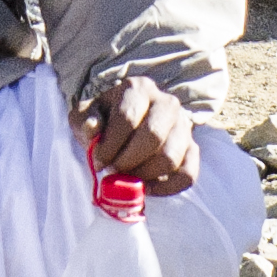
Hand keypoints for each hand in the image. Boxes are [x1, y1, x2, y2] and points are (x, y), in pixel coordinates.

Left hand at [80, 76, 198, 196]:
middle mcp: (166, 103)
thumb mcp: (85, 115)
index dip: (110, 145)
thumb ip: (85, 121)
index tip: (99, 161)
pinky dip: (167, 188)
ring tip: (128, 178)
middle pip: (153, 136)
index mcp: (138, 88)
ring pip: (170, 157)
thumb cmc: (103, 119)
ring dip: (145, 175)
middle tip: (114, 171)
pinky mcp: (192, 149)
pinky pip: (188, 174)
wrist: (125, 124)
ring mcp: (183, 126)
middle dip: (128, 161)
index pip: (127, 118)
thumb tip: (92, 130)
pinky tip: (146, 188)